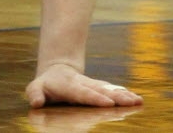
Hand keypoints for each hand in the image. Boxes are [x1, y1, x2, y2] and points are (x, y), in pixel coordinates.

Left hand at [25, 63, 142, 107]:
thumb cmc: (46, 86)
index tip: (108, 103)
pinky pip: (113, 91)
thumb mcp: (36, 88)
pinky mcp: (100, 89)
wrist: (58, 71)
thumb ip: (35, 94)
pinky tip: (137, 99)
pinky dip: (125, 94)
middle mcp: (84, 84)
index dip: (94, 97)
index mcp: (69, 86)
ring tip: (138, 100)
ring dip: (124, 95)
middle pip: (101, 90)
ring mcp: (93, 85)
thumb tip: (36, 103)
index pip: (82, 93)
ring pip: (110, 90)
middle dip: (116, 96)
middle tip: (130, 102)